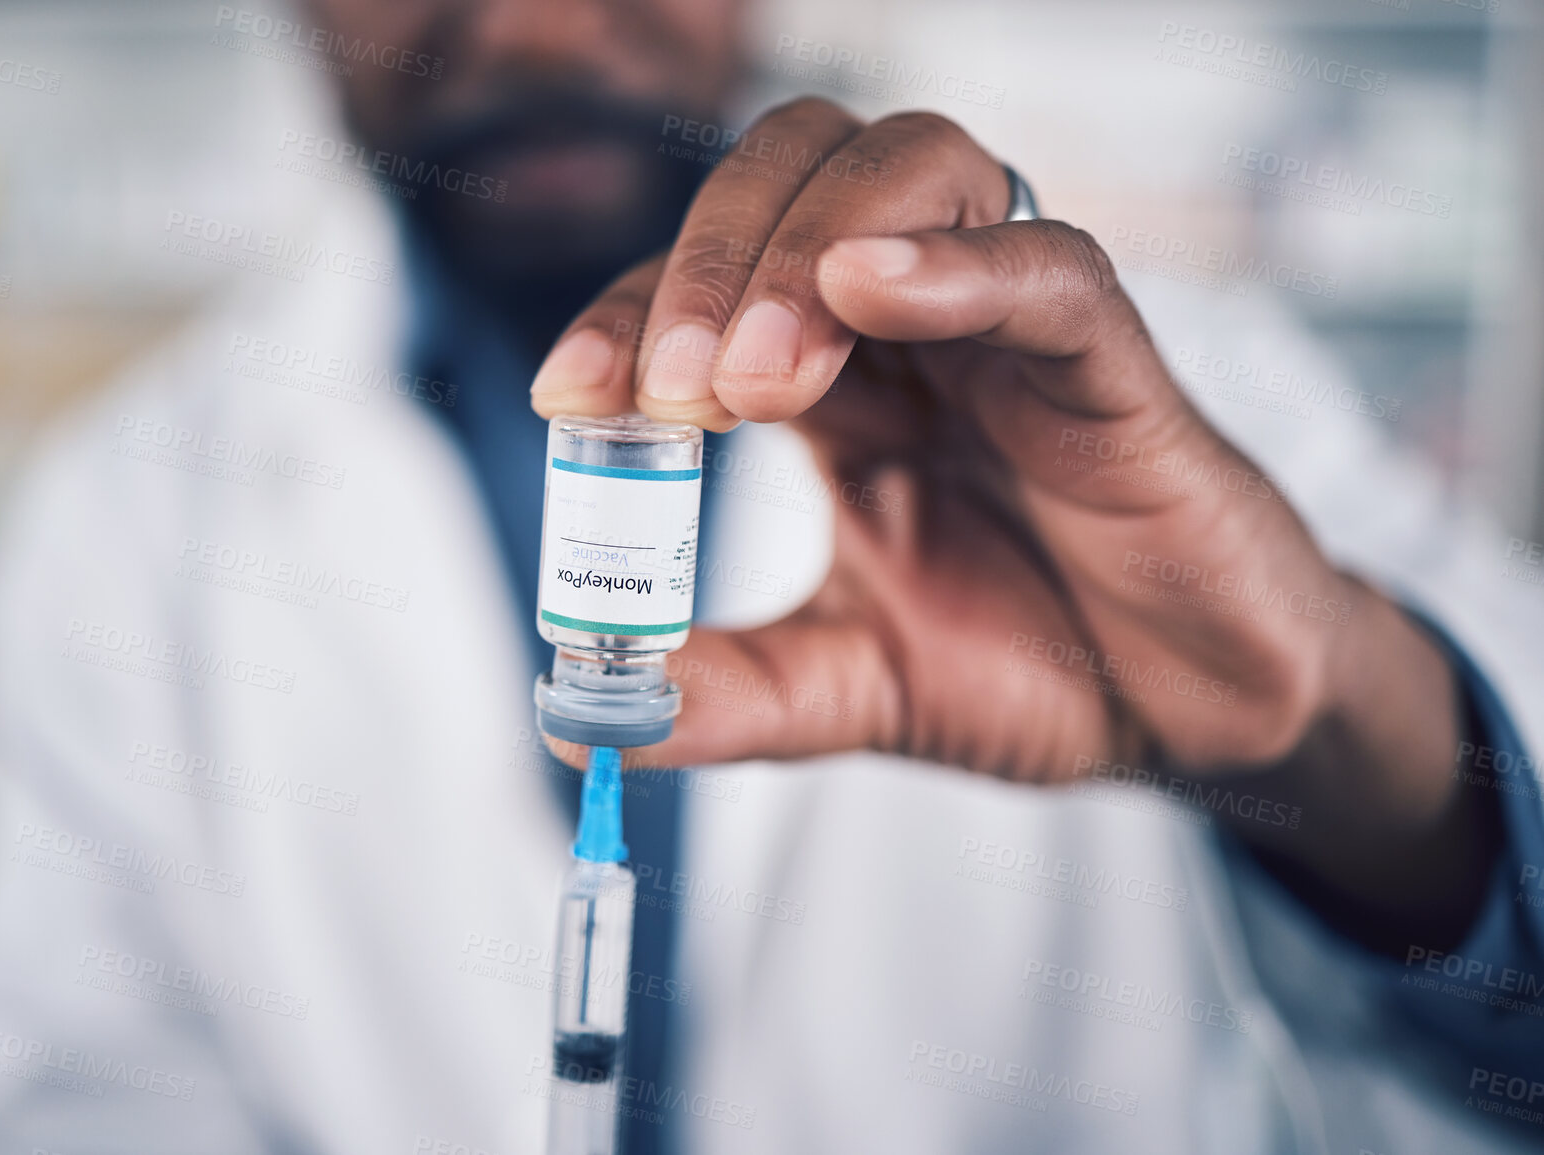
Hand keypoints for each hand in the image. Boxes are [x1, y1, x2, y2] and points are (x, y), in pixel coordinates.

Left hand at [530, 99, 1492, 949]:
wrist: (1186, 717)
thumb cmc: (1035, 662)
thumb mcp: (847, 685)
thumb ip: (728, 692)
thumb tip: (581, 722)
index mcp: (840, 379)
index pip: (711, 280)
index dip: (628, 311)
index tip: (570, 397)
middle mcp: (917, 324)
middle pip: (794, 176)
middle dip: (708, 262)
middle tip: (672, 391)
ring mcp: (1014, 329)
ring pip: (913, 168)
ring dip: (802, 249)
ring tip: (751, 382)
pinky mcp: (1114, 367)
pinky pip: (1046, 267)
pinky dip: (957, 264)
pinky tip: (872, 286)